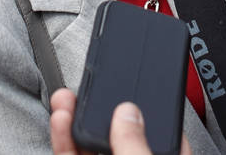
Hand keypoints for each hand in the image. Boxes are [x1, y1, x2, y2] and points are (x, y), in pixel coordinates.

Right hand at [50, 88, 191, 154]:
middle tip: (94, 78)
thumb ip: (136, 148)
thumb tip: (127, 114)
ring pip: (90, 144)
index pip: (164, 130)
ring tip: (68, 95)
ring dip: (76, 117)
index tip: (142, 79)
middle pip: (119, 132)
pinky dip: (63, 138)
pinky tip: (61, 117)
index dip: (153, 103)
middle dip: (103, 104)